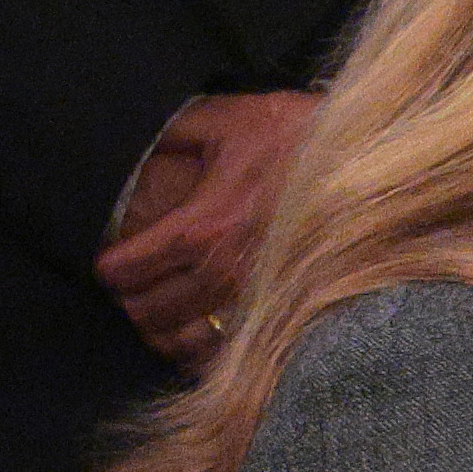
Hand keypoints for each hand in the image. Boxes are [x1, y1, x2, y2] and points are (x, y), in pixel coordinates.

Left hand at [95, 88, 320, 367]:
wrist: (368, 164)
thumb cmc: (296, 136)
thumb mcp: (226, 118)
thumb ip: (173, 132)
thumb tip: (137, 138)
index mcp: (205, 224)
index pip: (135, 265)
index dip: (111, 269)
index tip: (104, 266)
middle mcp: (227, 271)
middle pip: (155, 310)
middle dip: (130, 303)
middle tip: (123, 293)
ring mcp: (259, 297)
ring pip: (189, 339)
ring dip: (163, 333)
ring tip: (152, 320)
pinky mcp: (285, 309)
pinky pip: (235, 349)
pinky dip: (207, 352)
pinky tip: (197, 341)